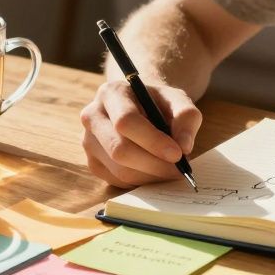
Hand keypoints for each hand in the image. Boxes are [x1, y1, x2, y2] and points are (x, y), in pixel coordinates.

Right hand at [80, 81, 201, 187]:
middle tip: (179, 169)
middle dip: (153, 164)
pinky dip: (141, 181)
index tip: (178, 154)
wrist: (141, 106)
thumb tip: (184, 146)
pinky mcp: (93, 162)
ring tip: (170, 169)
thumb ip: (186, 117)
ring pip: (118, 170)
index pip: (126, 121)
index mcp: (112, 93)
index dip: (153, 141)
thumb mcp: (178, 100)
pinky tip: (155, 171)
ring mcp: (88, 141)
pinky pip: (117, 181)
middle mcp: (93, 116)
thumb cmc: (159, 103)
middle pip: (119, 149)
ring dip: (150, 175)